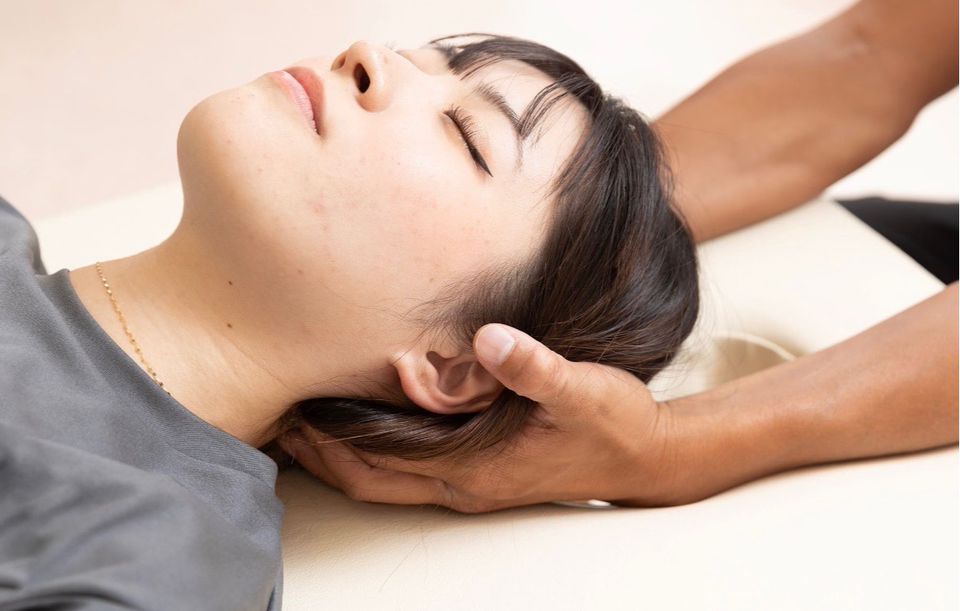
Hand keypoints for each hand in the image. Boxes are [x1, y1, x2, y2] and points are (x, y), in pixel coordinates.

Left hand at [279, 324, 684, 512]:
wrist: (643, 458)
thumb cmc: (612, 423)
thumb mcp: (583, 388)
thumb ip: (534, 364)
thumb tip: (491, 338)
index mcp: (476, 464)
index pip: (385, 457)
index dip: (334, 438)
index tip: (292, 408)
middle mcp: (464, 483)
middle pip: (369, 481)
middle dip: (319, 458)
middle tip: (276, 426)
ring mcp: (470, 486)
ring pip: (384, 484)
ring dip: (340, 461)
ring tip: (303, 431)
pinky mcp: (479, 477)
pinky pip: (407, 476)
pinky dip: (373, 458)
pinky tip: (365, 430)